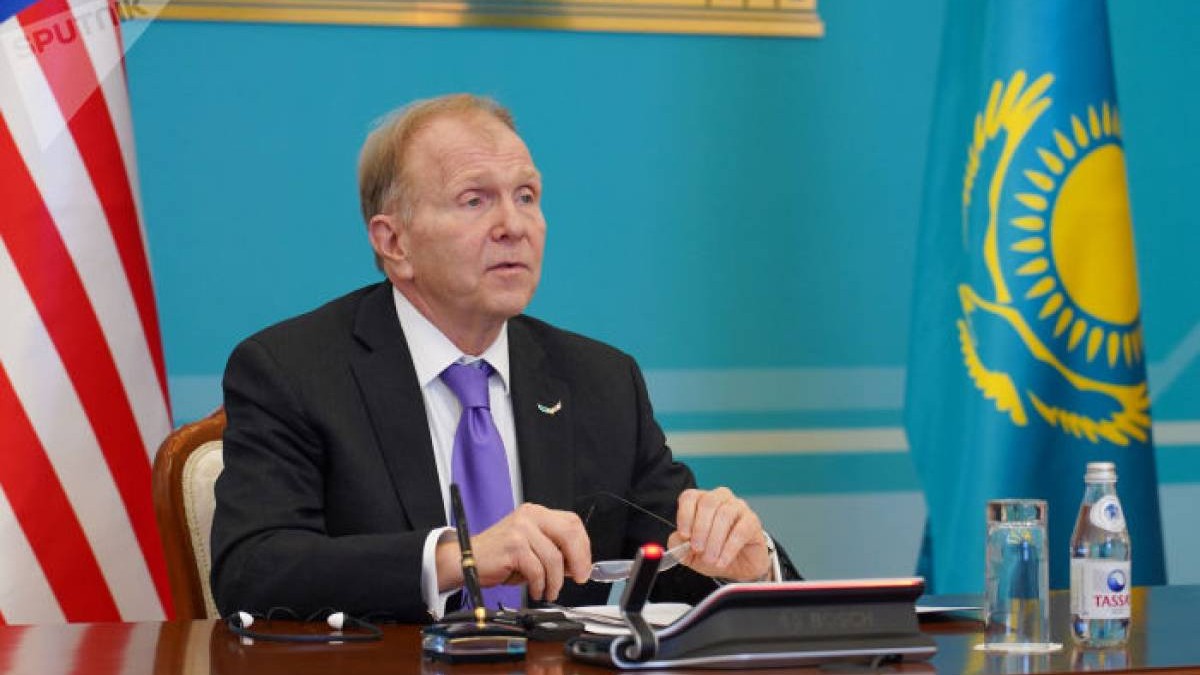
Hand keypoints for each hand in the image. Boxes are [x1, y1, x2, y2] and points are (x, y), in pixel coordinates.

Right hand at [435, 503, 591, 601]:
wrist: (466, 560)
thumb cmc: (499, 556)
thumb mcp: (531, 548)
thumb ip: (554, 550)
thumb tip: (579, 565)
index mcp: (537, 513)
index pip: (572, 523)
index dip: (584, 546)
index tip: (585, 566)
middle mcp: (530, 516)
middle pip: (569, 534)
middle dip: (579, 561)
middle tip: (580, 578)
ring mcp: (521, 529)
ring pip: (554, 558)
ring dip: (555, 581)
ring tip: (549, 591)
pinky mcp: (513, 546)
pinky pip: (537, 570)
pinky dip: (540, 585)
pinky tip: (535, 590)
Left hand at [671, 487, 769, 581]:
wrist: (739, 567)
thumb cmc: (714, 553)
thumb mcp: (690, 554)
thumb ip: (678, 545)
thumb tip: (677, 540)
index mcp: (701, 501)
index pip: (690, 497)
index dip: (684, 515)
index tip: (684, 535)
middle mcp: (720, 499)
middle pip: (707, 502)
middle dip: (700, 528)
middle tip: (697, 549)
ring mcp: (738, 507)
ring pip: (725, 514)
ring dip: (715, 540)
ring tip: (710, 559)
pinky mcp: (752, 521)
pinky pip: (741, 530)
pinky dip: (729, 547)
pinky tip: (722, 561)